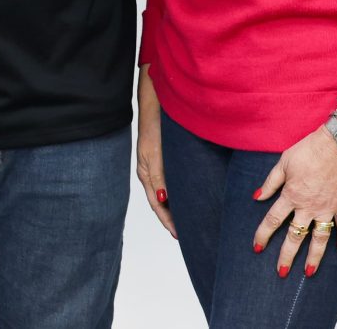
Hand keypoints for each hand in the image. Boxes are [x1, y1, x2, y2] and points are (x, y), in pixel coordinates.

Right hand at [134, 66, 175, 237]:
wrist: (158, 99)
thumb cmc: (155, 124)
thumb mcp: (154, 151)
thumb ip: (159, 175)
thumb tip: (163, 201)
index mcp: (146, 173)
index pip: (157, 205)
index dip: (168, 221)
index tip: (181, 236)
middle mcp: (151, 171)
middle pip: (161, 203)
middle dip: (173, 218)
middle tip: (188, 234)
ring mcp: (157, 164)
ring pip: (167, 193)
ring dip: (177, 207)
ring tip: (191, 220)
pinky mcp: (165, 157)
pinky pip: (171, 181)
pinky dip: (179, 193)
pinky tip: (190, 195)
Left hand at [251, 125, 336, 277]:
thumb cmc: (309, 150)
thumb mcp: (283, 162)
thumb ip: (270, 183)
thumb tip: (257, 197)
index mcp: (291, 195)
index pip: (273, 220)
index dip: (263, 235)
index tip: (257, 248)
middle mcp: (308, 207)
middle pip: (295, 236)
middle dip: (286, 256)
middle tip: (281, 272)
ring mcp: (328, 208)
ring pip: (320, 238)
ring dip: (315, 256)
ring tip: (309, 272)